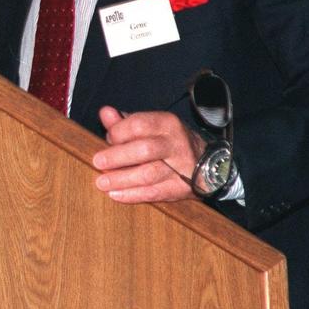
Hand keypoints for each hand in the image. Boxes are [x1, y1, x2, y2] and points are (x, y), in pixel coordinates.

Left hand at [91, 106, 205, 202]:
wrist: (210, 162)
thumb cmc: (169, 142)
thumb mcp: (152, 126)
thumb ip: (125, 121)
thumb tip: (104, 112)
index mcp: (167, 123)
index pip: (139, 124)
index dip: (119, 132)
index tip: (108, 139)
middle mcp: (175, 144)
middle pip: (145, 150)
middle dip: (118, 157)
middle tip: (98, 162)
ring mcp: (180, 168)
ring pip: (149, 174)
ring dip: (122, 179)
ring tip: (102, 182)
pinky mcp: (181, 188)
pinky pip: (154, 193)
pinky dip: (133, 195)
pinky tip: (116, 194)